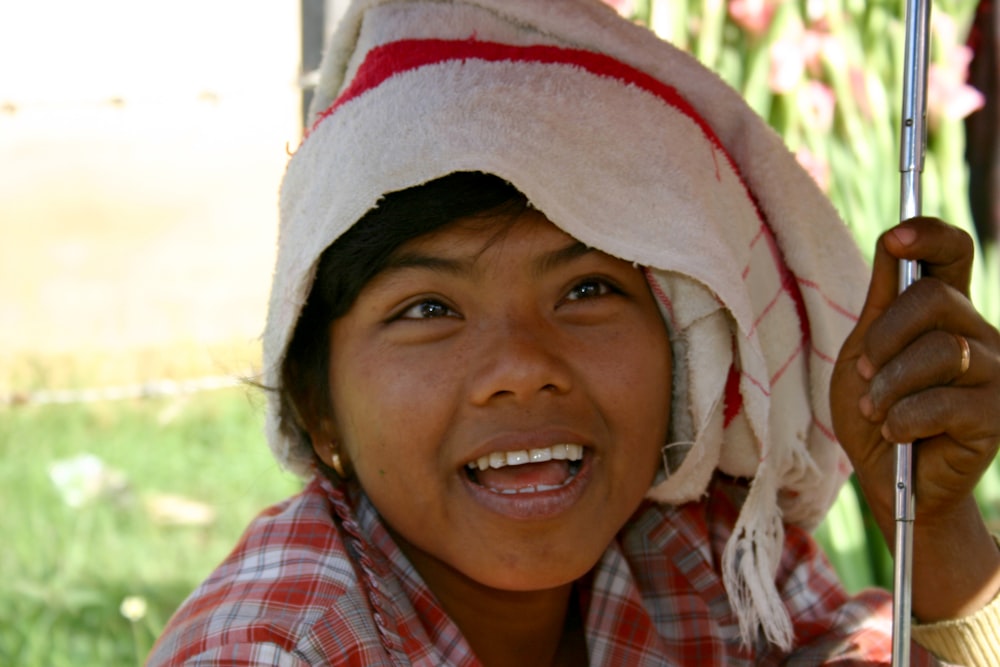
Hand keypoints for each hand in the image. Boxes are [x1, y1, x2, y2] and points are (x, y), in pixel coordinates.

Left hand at [831, 217, 999, 620]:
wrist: (889, 481)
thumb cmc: (873, 414)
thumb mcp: (862, 353)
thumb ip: (881, 304)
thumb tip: (891, 242)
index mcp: (944, 312)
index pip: (953, 253)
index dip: (928, 237)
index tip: (893, 240)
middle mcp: (978, 333)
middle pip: (935, 298)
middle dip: (885, 336)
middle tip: (864, 374)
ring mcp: (995, 372)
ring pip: (940, 350)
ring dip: (889, 386)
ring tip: (875, 412)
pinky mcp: (997, 414)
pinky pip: (944, 402)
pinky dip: (904, 420)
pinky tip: (897, 434)